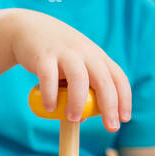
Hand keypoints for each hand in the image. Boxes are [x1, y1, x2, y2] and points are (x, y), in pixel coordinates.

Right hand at [9, 10, 131, 132]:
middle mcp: (86, 53)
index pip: (118, 78)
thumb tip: (82, 118)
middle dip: (110, 106)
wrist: (30, 28)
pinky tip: (49, 108)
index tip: (124, 119)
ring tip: (73, 118)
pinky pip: (49, 77)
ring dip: (78, 102)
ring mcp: (66, 53)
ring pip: (79, 79)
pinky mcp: (44, 55)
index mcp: (98, 57)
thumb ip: (83, 89)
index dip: (124, 99)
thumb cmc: (59, 54)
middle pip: (104, 81)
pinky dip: (50, 95)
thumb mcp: (77, 66)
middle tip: (111, 127)